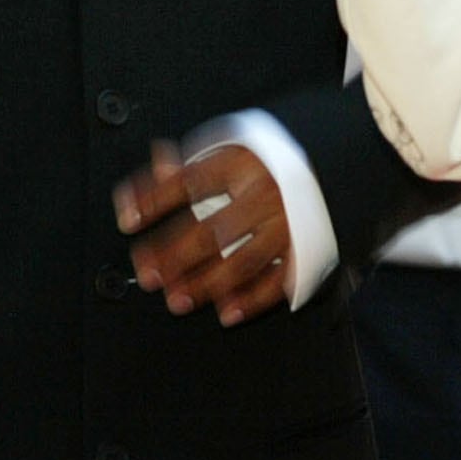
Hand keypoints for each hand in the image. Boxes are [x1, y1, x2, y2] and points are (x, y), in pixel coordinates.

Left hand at [113, 141, 292, 326]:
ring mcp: (286, 223)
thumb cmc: (272, 160)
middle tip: (150, 275)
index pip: (190, 182)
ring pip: (243, 260)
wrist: (331, 162)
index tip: (128, 220)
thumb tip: (156, 168)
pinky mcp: (306, 248)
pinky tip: (227, 311)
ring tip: (178, 299)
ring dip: (207, 284)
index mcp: (241, 163)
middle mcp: (263, 194)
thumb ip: (191, 162)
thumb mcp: (232, 148)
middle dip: (175, 257)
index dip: (155, 201)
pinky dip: (253, 299)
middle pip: (213, 230)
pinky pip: (280, 280)